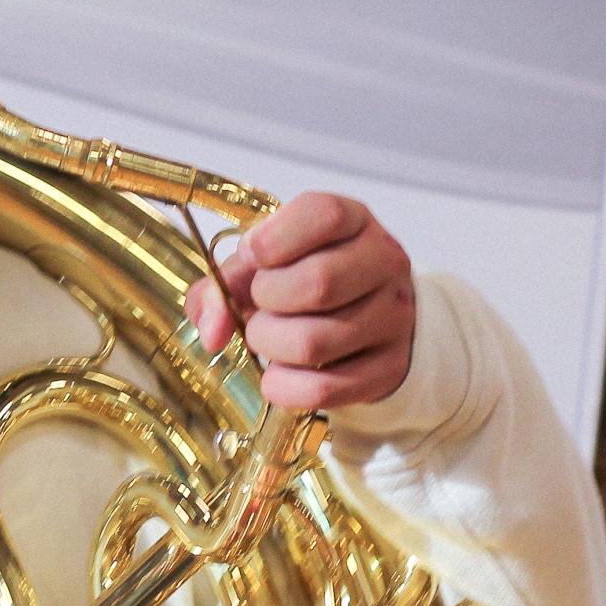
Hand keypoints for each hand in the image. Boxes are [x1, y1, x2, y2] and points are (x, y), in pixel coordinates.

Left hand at [184, 192, 414, 410]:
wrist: (370, 313)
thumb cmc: (306, 275)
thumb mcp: (266, 261)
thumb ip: (226, 283)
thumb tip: (210, 329)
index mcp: (354, 221)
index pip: (324, 216)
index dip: (273, 239)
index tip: (252, 256)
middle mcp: (384, 263)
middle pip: (318, 284)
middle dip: (265, 299)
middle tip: (260, 303)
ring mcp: (395, 317)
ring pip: (314, 342)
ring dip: (269, 345)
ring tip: (268, 336)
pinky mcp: (391, 368)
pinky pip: (325, 389)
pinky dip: (284, 386)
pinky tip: (278, 374)